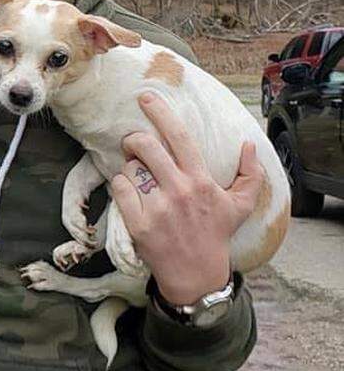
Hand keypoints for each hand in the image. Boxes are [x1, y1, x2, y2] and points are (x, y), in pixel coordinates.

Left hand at [110, 92, 264, 304]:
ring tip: (138, 177)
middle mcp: (179, 191)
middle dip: (133, 139)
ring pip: (129, 168)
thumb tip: (248, 144)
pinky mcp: (138, 224)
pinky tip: (129, 193)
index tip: (146, 97)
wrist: (196, 274)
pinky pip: (119, 189)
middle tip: (133, 144)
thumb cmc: (215, 234)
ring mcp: (157, 208)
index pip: (178, 137)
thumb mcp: (240, 205)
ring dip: (129, 168)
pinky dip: (121, 186)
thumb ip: (250, 174)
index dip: (160, 113)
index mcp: (201, 181)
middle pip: (145, 147)